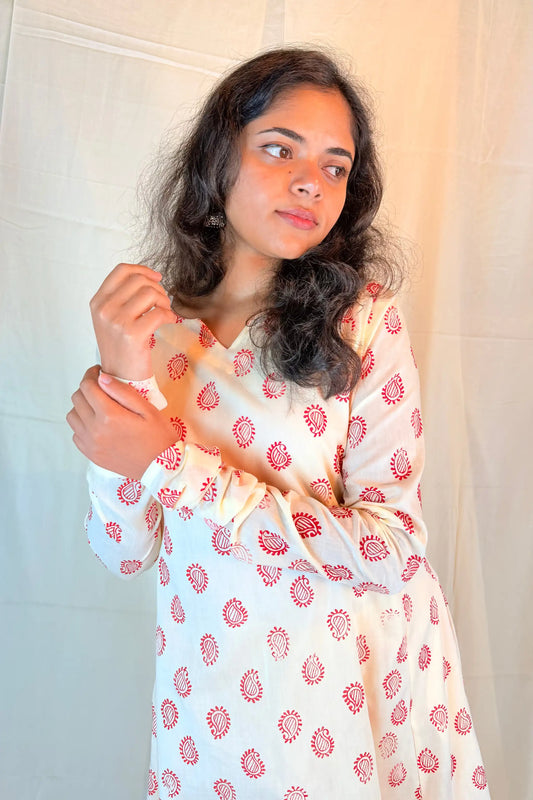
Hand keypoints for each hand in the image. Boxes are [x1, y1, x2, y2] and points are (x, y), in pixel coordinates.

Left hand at [67, 366, 178, 478]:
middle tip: (100, 388)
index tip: (99, 372)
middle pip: (77, 399)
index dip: (91, 374)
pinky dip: (82, 425)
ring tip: (98, 406)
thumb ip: (123, 392)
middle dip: (87, 388)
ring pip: (72, 416)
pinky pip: (76, 434)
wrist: (160, 467)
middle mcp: (95, 430)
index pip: (88, 386)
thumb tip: (101, 378)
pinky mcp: (91, 454)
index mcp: (109, 415)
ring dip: (82, 407)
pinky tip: (97, 424)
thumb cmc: (158, 436)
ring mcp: (91, 444)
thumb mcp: (147, 409)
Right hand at [90, 263, 176, 379]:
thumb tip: (147, 275)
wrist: (119, 376)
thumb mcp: (111, 317)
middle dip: (157, 288)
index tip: (157, 278)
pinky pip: (159, 313)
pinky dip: (169, 316)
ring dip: (164, 302)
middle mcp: (104, 309)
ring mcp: (117, 321)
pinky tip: (169, 322)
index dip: (143, 270)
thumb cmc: (120, 346)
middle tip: (162, 303)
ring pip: (150, 293)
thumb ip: (121, 296)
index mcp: (97, 302)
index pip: (121, 270)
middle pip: (139, 280)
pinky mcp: (132, 334)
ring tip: (164, 313)